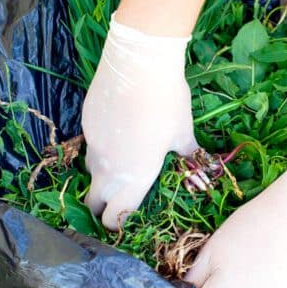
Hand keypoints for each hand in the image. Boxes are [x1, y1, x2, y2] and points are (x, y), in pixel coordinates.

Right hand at [82, 15, 197, 229]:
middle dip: (101, 207)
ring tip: (120, 162)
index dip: (117, 223)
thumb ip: (187, 155)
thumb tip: (200, 163)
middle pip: (92, 203)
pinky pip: (90, 146)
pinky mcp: (86, 125)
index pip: (114, 218)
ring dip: (101, 176)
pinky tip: (117, 131)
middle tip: (115, 199)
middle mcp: (107, 169)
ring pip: (90, 173)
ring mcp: (93, 146)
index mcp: (133, 179)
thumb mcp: (183, 133)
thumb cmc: (167, 103)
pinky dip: (101, 147)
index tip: (126, 218)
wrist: (139, 64)